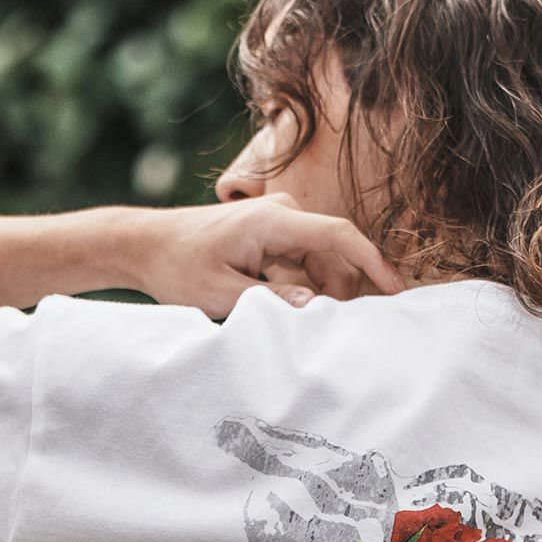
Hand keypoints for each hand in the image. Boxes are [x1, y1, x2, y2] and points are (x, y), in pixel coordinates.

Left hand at [122, 194, 405, 317]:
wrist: (147, 244)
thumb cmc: (178, 266)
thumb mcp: (222, 294)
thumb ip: (271, 301)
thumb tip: (315, 306)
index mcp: (272, 221)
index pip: (338, 236)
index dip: (371, 262)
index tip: (394, 289)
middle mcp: (281, 213)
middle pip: (334, 253)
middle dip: (344, 290)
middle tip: (340, 328)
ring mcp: (278, 221)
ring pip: (321, 260)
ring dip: (323, 291)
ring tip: (310, 322)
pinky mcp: (272, 233)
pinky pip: (305, 260)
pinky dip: (308, 285)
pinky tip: (298, 310)